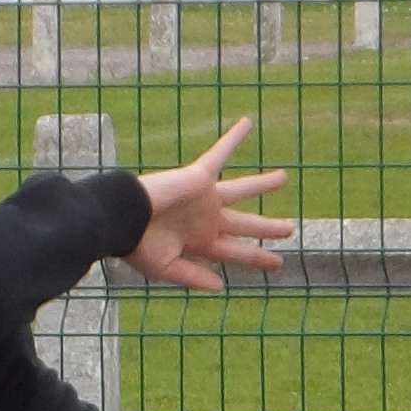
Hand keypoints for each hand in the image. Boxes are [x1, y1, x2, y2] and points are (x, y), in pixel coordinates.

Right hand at [126, 118, 291, 290]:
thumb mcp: (165, 268)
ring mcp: (205, 198)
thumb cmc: (137, 245)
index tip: (278, 264)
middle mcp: (206, 219)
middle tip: (289, 229)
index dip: (258, 257)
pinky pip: (219, 153)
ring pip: (242, 190)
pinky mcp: (198, 177)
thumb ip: (192, 277)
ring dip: (263, 184)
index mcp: (200, 243)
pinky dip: (233, 139)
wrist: (121, 218)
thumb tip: (220, 286)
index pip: (236, 252)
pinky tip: (248, 123)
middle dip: (267, 227)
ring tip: (285, 178)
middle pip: (245, 225)